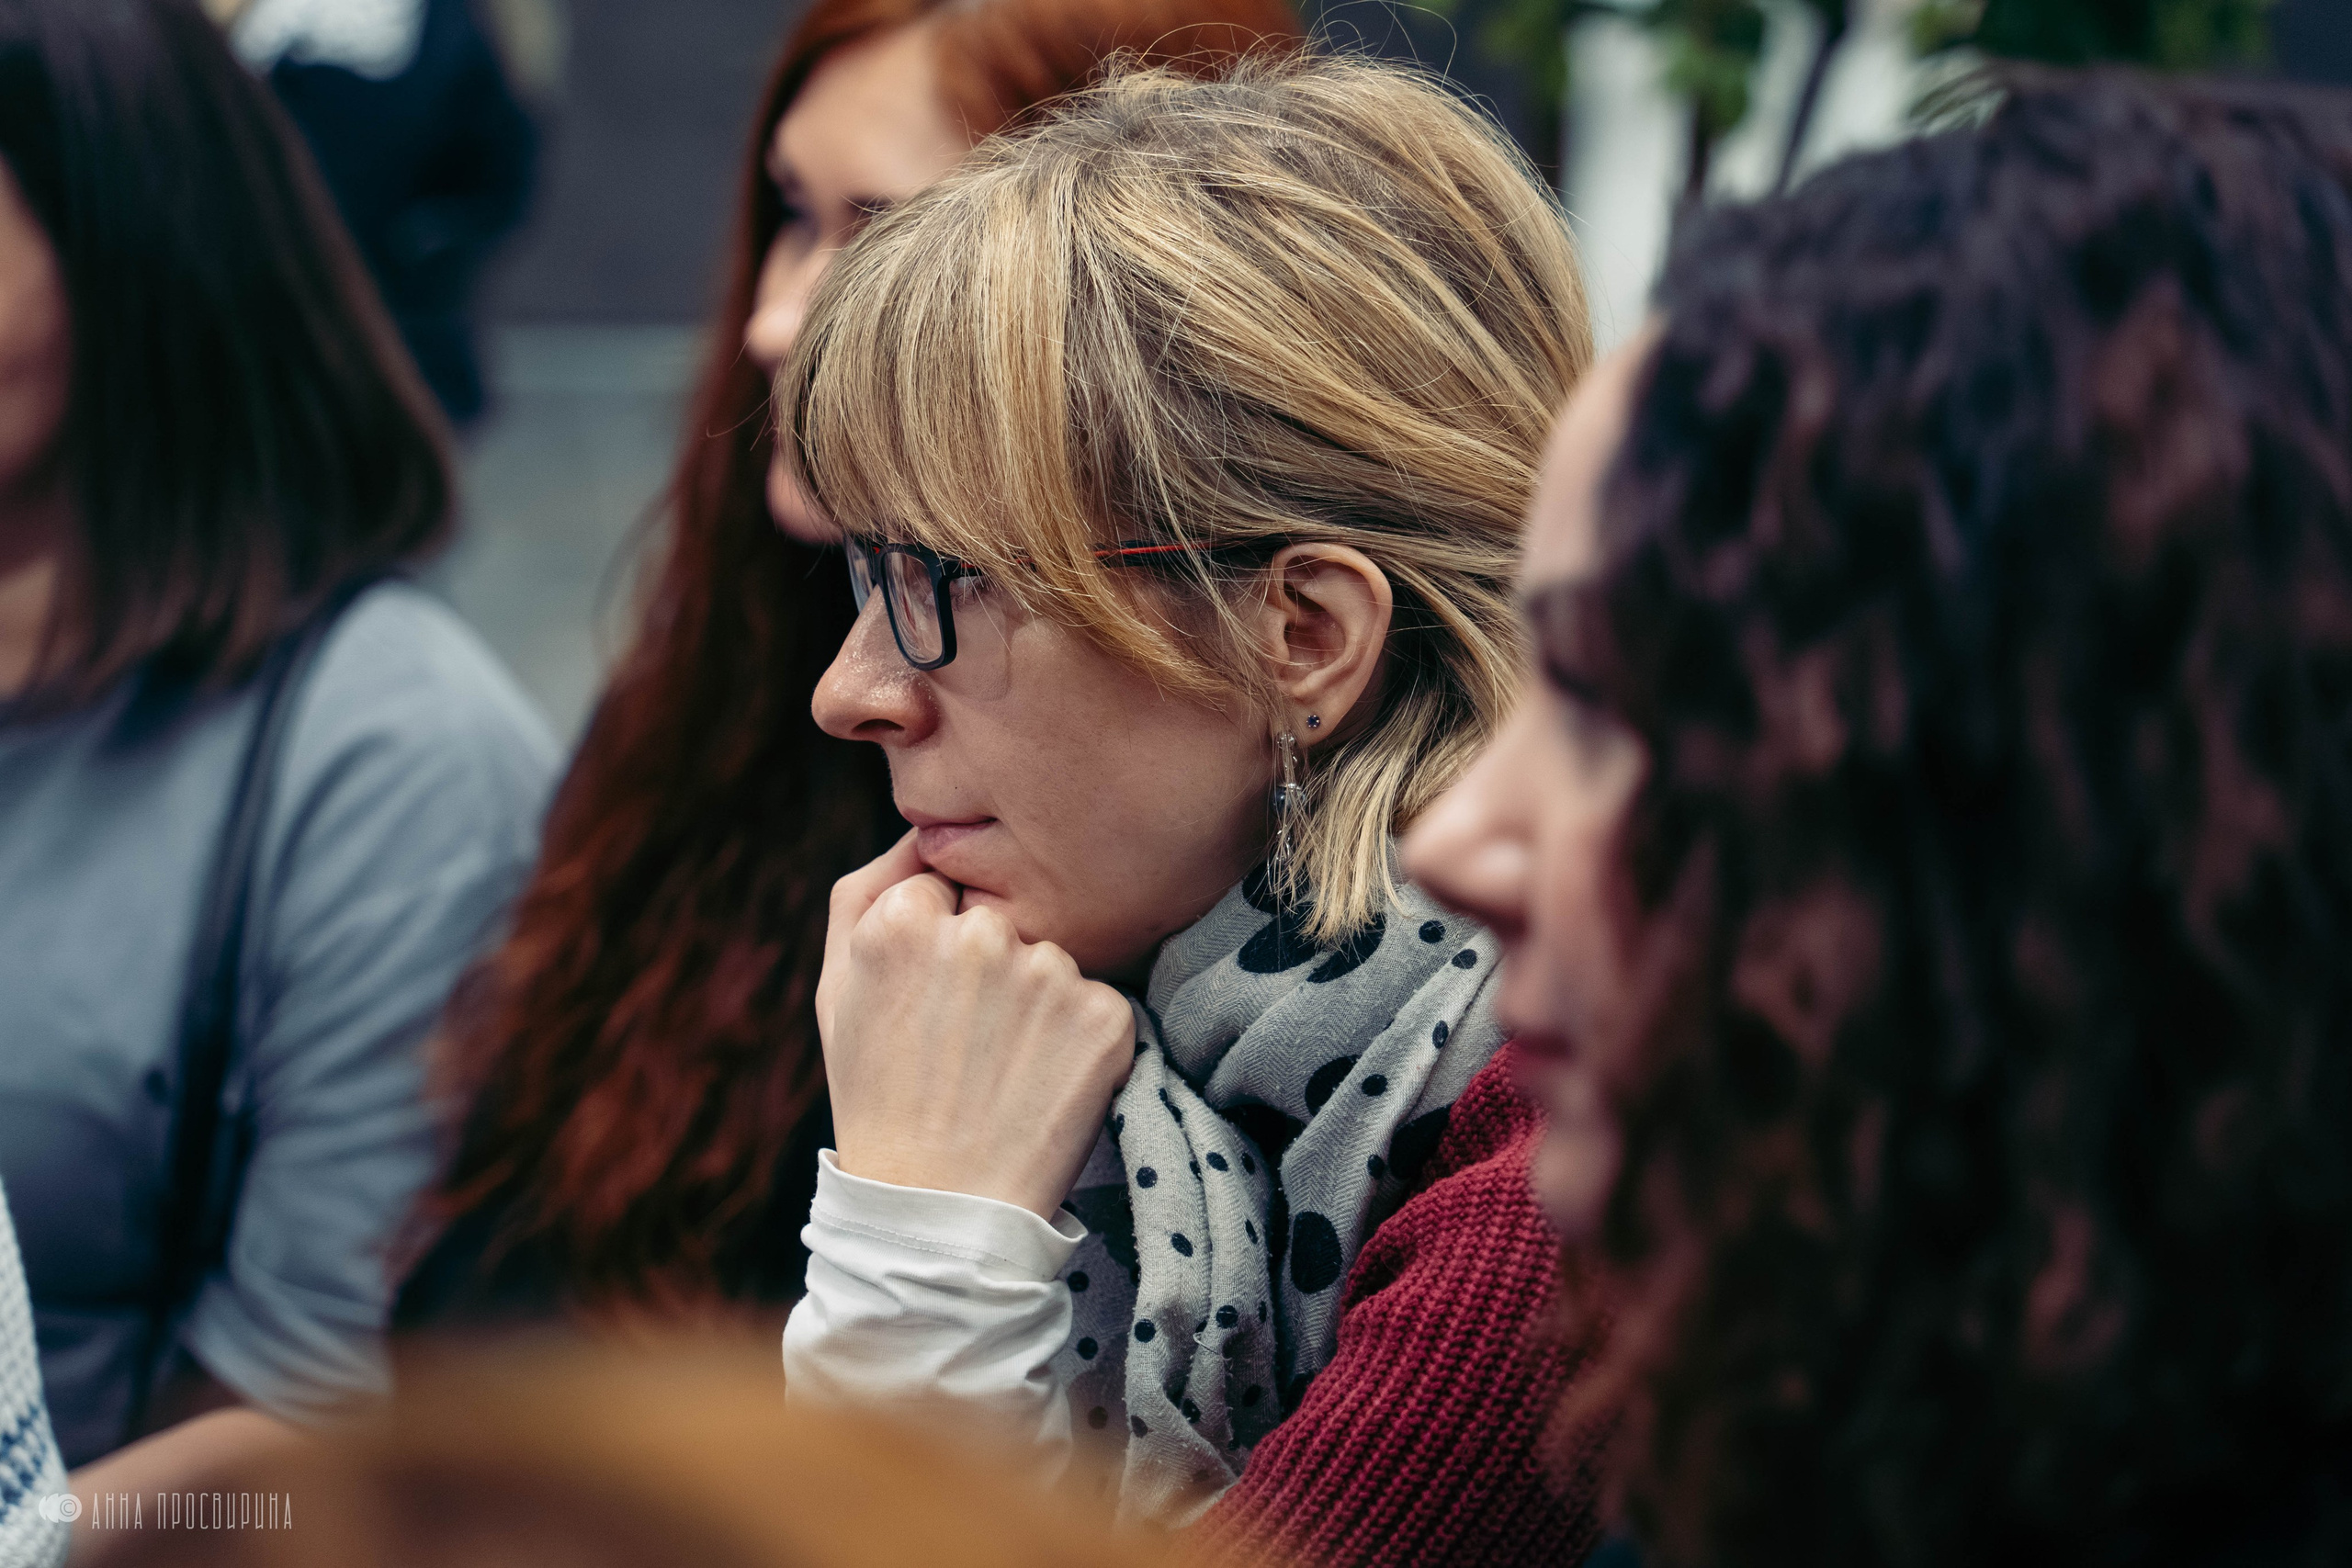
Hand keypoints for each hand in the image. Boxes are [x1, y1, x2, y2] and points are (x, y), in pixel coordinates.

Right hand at [816, 831, 1137, 1217]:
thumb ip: (863, 891)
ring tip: (1002, 1071)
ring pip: (1051, 959)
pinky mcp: (1108, 1017)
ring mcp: (1049, 974)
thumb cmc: (878, 1095)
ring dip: (1037, 1002)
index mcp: (902, 920)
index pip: (942, 888)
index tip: (929, 1006)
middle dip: (989, 966)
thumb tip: (920, 830)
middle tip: (965, 1044)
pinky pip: (1099, 1002)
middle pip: (1000, 918)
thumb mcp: (835, 989)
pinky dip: (1080, 1038)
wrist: (941, 1210)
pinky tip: (1043, 1083)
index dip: (936, 947)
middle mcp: (979, 935)